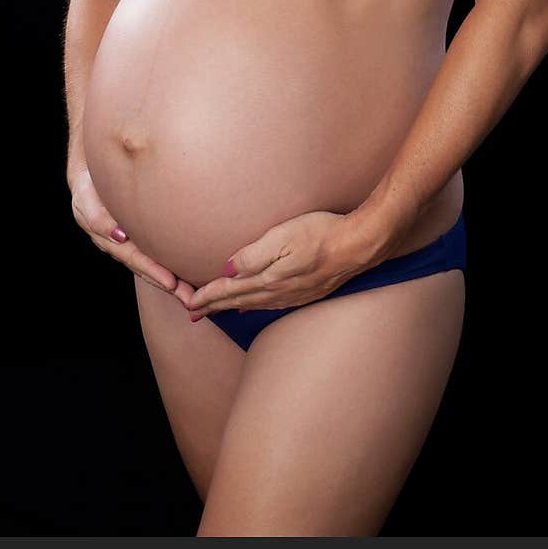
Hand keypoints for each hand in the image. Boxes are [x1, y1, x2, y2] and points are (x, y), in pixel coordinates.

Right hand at [70, 168, 194, 305]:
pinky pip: (155, 253)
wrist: (89, 180)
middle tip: (190, 298)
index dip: (153, 272)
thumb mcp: (86, 200)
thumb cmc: (88, 190)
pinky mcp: (139, 237)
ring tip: (192, 294)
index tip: (171, 284)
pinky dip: (170, 266)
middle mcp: (123, 247)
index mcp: (110, 241)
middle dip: (168, 286)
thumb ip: (99, 219)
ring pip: (153, 265)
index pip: (135, 259)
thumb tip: (119, 236)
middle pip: (147, 270)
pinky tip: (185, 275)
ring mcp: (132, 244)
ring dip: (173, 281)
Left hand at [186, 200, 399, 317]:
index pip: (230, 289)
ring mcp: (293, 294)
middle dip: (214, 307)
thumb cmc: (319, 234)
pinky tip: (253, 307)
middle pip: (238, 301)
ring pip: (254, 305)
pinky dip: (255, 307)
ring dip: (232, 308)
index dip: (208, 296)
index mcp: (268, 279)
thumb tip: (227, 269)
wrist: (358, 246)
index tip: (189, 303)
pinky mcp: (306, 292)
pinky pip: (272, 305)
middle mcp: (278, 292)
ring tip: (218, 313)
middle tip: (194, 314)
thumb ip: (252, 255)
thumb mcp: (281, 237)